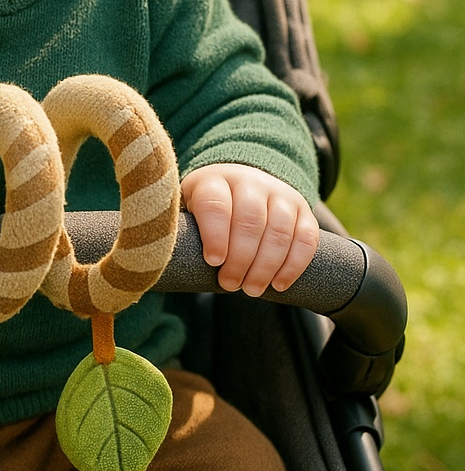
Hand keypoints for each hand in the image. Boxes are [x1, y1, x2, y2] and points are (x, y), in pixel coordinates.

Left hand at [180, 163, 318, 296]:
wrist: (242, 183)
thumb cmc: (208, 209)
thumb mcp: (188, 209)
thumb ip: (183, 229)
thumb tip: (165, 259)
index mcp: (214, 180)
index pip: (216, 204)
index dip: (215, 234)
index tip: (213, 261)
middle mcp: (249, 182)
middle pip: (250, 220)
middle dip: (240, 259)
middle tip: (230, 285)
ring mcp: (279, 194)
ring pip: (279, 230)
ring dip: (266, 266)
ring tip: (251, 289)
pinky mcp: (302, 210)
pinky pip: (305, 238)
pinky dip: (294, 265)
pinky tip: (278, 284)